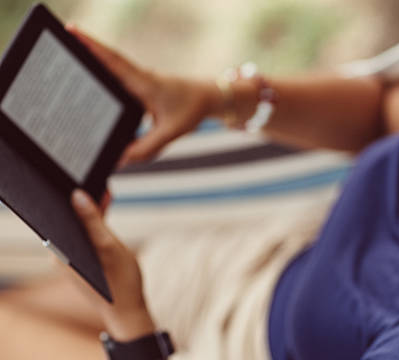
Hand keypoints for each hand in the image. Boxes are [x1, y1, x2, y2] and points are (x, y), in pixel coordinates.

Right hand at [66, 25, 222, 166]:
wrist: (209, 98)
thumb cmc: (192, 110)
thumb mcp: (170, 132)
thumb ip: (146, 148)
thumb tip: (120, 159)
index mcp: (144, 83)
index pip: (113, 61)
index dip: (92, 47)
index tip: (73, 32)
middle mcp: (139, 77)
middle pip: (106, 59)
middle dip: (84, 48)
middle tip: (61, 39)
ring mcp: (139, 79)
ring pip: (112, 67)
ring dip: (93, 60)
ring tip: (69, 57)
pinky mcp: (140, 85)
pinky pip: (118, 78)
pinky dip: (104, 75)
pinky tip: (91, 83)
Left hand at [70, 189, 154, 339]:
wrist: (128, 311)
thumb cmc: (120, 282)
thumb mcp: (108, 246)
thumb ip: (92, 220)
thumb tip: (77, 195)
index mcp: (59, 251)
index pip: (58, 215)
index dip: (69, 196)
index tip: (82, 179)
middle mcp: (59, 253)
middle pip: (68, 219)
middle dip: (83, 201)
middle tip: (98, 183)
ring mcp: (69, 256)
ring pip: (78, 226)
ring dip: (92, 210)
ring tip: (105, 192)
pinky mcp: (80, 258)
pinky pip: (85, 234)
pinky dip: (96, 222)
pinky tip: (106, 209)